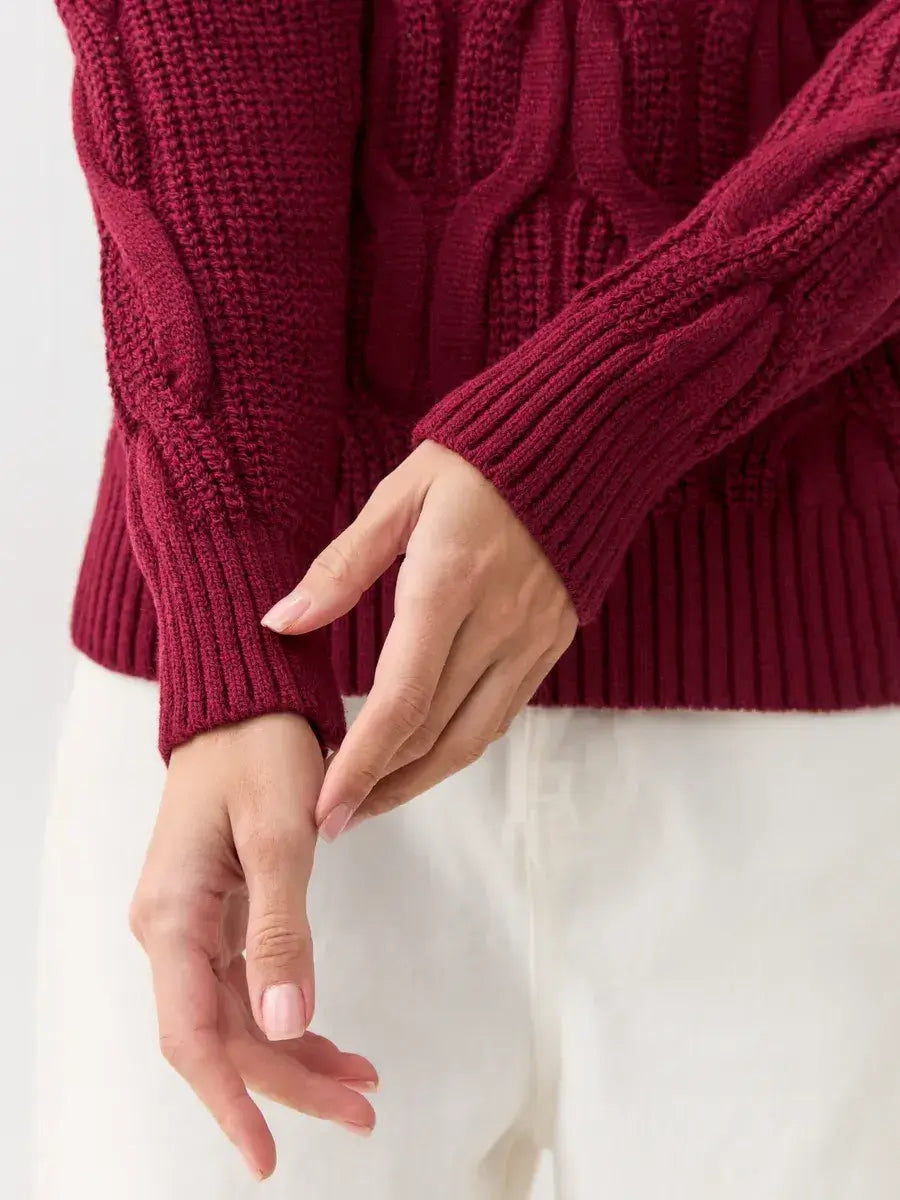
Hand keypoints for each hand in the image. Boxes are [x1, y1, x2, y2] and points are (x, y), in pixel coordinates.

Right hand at [128, 713, 377, 1180]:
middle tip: (361, 1112)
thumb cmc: (257, 748)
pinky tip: (329, 1035)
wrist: (244, 696)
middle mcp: (172, 929)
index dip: (231, 1102)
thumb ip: (280, 929)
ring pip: (240, 1016)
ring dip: (296, 1054)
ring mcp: (194, 922)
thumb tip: (286, 1024)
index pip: (193, 1036)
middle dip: (288, 1083)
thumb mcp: (279, 833)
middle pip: (224, 1036)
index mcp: (172, 916)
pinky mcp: (220, 911)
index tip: (268, 1156)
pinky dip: (292, 1014)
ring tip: (361, 1084)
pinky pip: (249, 983)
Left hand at [261, 440, 577, 839]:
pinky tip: (423, 757)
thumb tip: (281, 622)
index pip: (400, 700)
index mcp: (448, 584)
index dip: (359, 763)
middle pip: (433, 734)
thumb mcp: (400, 496)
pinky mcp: (551, 644)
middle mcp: (496, 624)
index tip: (324, 808)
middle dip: (379, 787)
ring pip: (471, 738)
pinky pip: (501, 715)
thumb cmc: (477, 463)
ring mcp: (531, 639)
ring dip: (417, 781)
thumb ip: (341, 567)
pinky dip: (457, 747)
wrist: (581, 446)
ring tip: (371, 801)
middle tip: (333, 819)